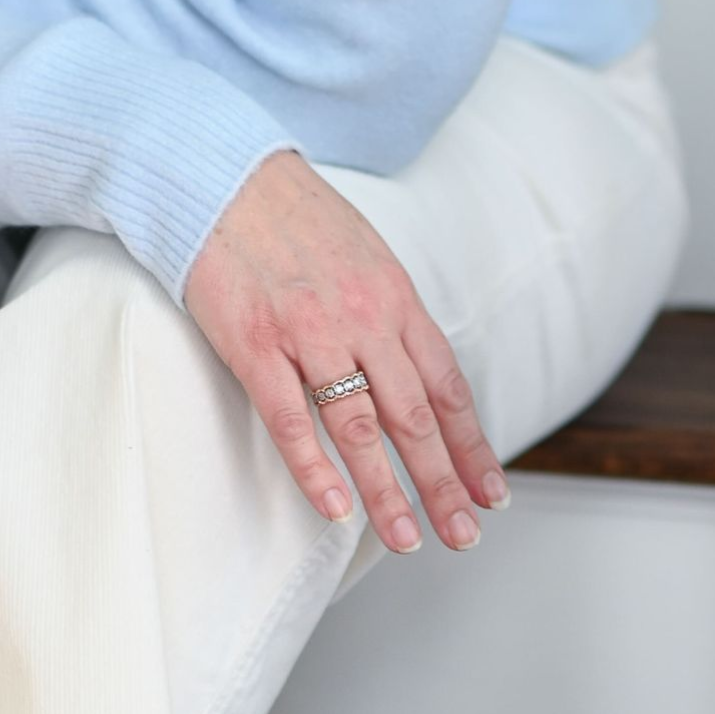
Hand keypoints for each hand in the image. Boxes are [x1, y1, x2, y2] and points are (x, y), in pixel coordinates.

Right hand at [184, 149, 509, 553]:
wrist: (224, 175)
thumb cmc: (293, 214)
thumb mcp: (365, 253)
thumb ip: (391, 313)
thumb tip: (417, 375)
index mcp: (394, 296)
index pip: (446, 385)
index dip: (471, 446)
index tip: (490, 494)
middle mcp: (361, 317)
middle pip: (413, 415)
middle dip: (442, 483)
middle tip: (463, 534)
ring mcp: (308, 331)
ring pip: (359, 427)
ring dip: (386, 491)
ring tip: (405, 538)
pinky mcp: (255, 342)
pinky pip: (290, 417)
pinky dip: (314, 467)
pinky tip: (333, 506)